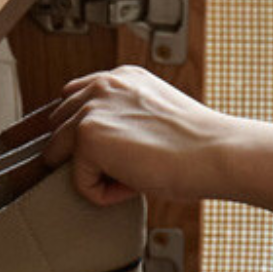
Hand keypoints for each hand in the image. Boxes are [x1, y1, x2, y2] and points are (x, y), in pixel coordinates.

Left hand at [44, 68, 235, 205]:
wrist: (214, 153)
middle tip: (128, 168)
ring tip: (136, 174)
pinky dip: (105, 194)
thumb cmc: (195, 146)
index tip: (87, 149)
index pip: (71, 101)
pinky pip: (80, 183)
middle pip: (58, 129)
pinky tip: (137, 181)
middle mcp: (100, 86)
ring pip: (64, 157)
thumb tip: (94, 148)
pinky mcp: (86, 136)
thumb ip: (120, 119)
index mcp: (119, 78)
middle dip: (81, 157)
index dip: (76, 133)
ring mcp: (90, 109)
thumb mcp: (152, 117)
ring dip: (96, 175)